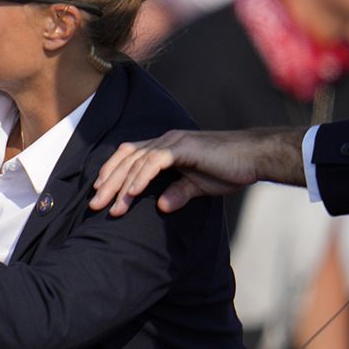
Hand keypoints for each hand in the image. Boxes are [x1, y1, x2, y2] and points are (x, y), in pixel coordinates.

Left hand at [90, 127, 306, 215]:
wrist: (255, 158)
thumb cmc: (229, 169)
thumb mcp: (198, 187)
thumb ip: (178, 194)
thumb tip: (162, 207)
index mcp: (164, 147)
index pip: (128, 157)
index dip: (111, 174)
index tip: (99, 195)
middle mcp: (163, 140)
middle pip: (125, 159)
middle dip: (107, 183)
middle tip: (94, 206)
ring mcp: (172, 142)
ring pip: (136, 162)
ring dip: (121, 186)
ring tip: (110, 207)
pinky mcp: (183, 147)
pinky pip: (155, 162)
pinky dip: (141, 178)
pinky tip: (132, 194)